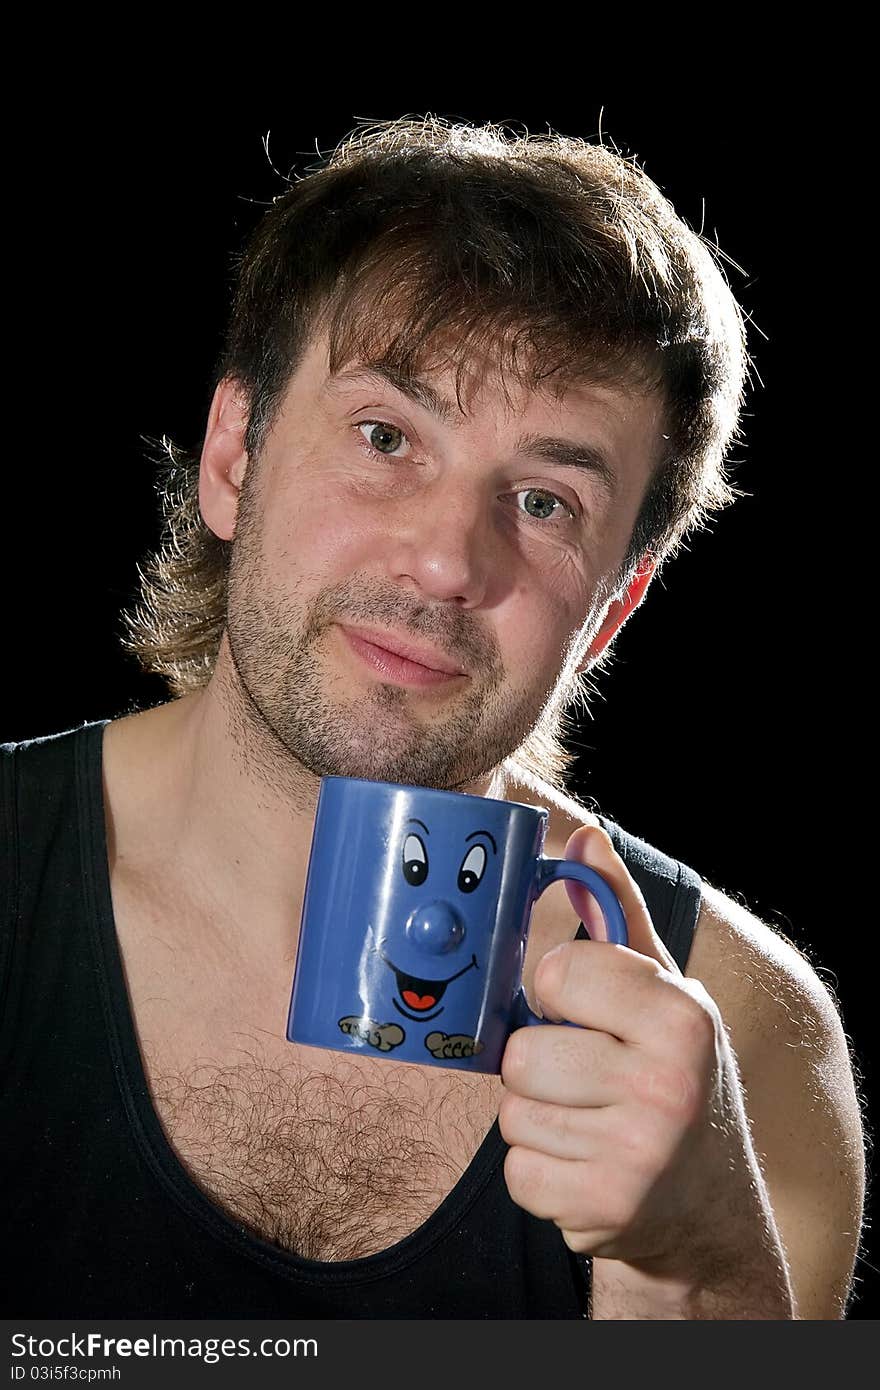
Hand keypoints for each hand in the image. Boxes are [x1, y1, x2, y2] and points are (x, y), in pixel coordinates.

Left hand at [498, 824, 767, 1284]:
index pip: (556, 973)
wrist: (713, 1207)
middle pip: (521, 1055)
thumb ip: (617, 913)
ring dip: (538, 1118)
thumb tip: (582, 836)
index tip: (586, 1009)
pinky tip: (587, 1165)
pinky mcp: (604, 1212)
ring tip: (590, 1120)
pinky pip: (517, 1174)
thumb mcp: (663, 990)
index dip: (558, 990)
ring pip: (513, 1116)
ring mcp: (636, 1156)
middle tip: (585, 1075)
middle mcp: (665, 1086)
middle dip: (540, 1064)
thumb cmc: (676, 1074)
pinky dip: (541, 1172)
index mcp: (680, 1016)